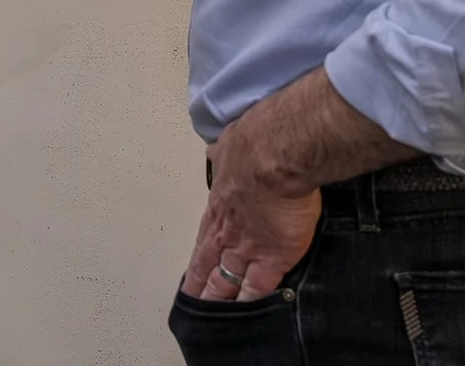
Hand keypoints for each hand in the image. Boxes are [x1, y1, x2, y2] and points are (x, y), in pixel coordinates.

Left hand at [182, 122, 321, 302]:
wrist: (272, 155)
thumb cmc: (251, 146)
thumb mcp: (226, 149)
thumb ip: (224, 156)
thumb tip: (221, 150)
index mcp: (217, 208)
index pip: (203, 243)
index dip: (198, 263)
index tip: (192, 277)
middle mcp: (226, 232)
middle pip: (208, 268)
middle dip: (201, 289)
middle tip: (194, 306)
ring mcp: (247, 248)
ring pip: (229, 282)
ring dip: (221, 300)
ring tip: (215, 319)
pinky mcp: (272, 257)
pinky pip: (259, 288)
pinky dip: (254, 302)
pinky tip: (251, 316)